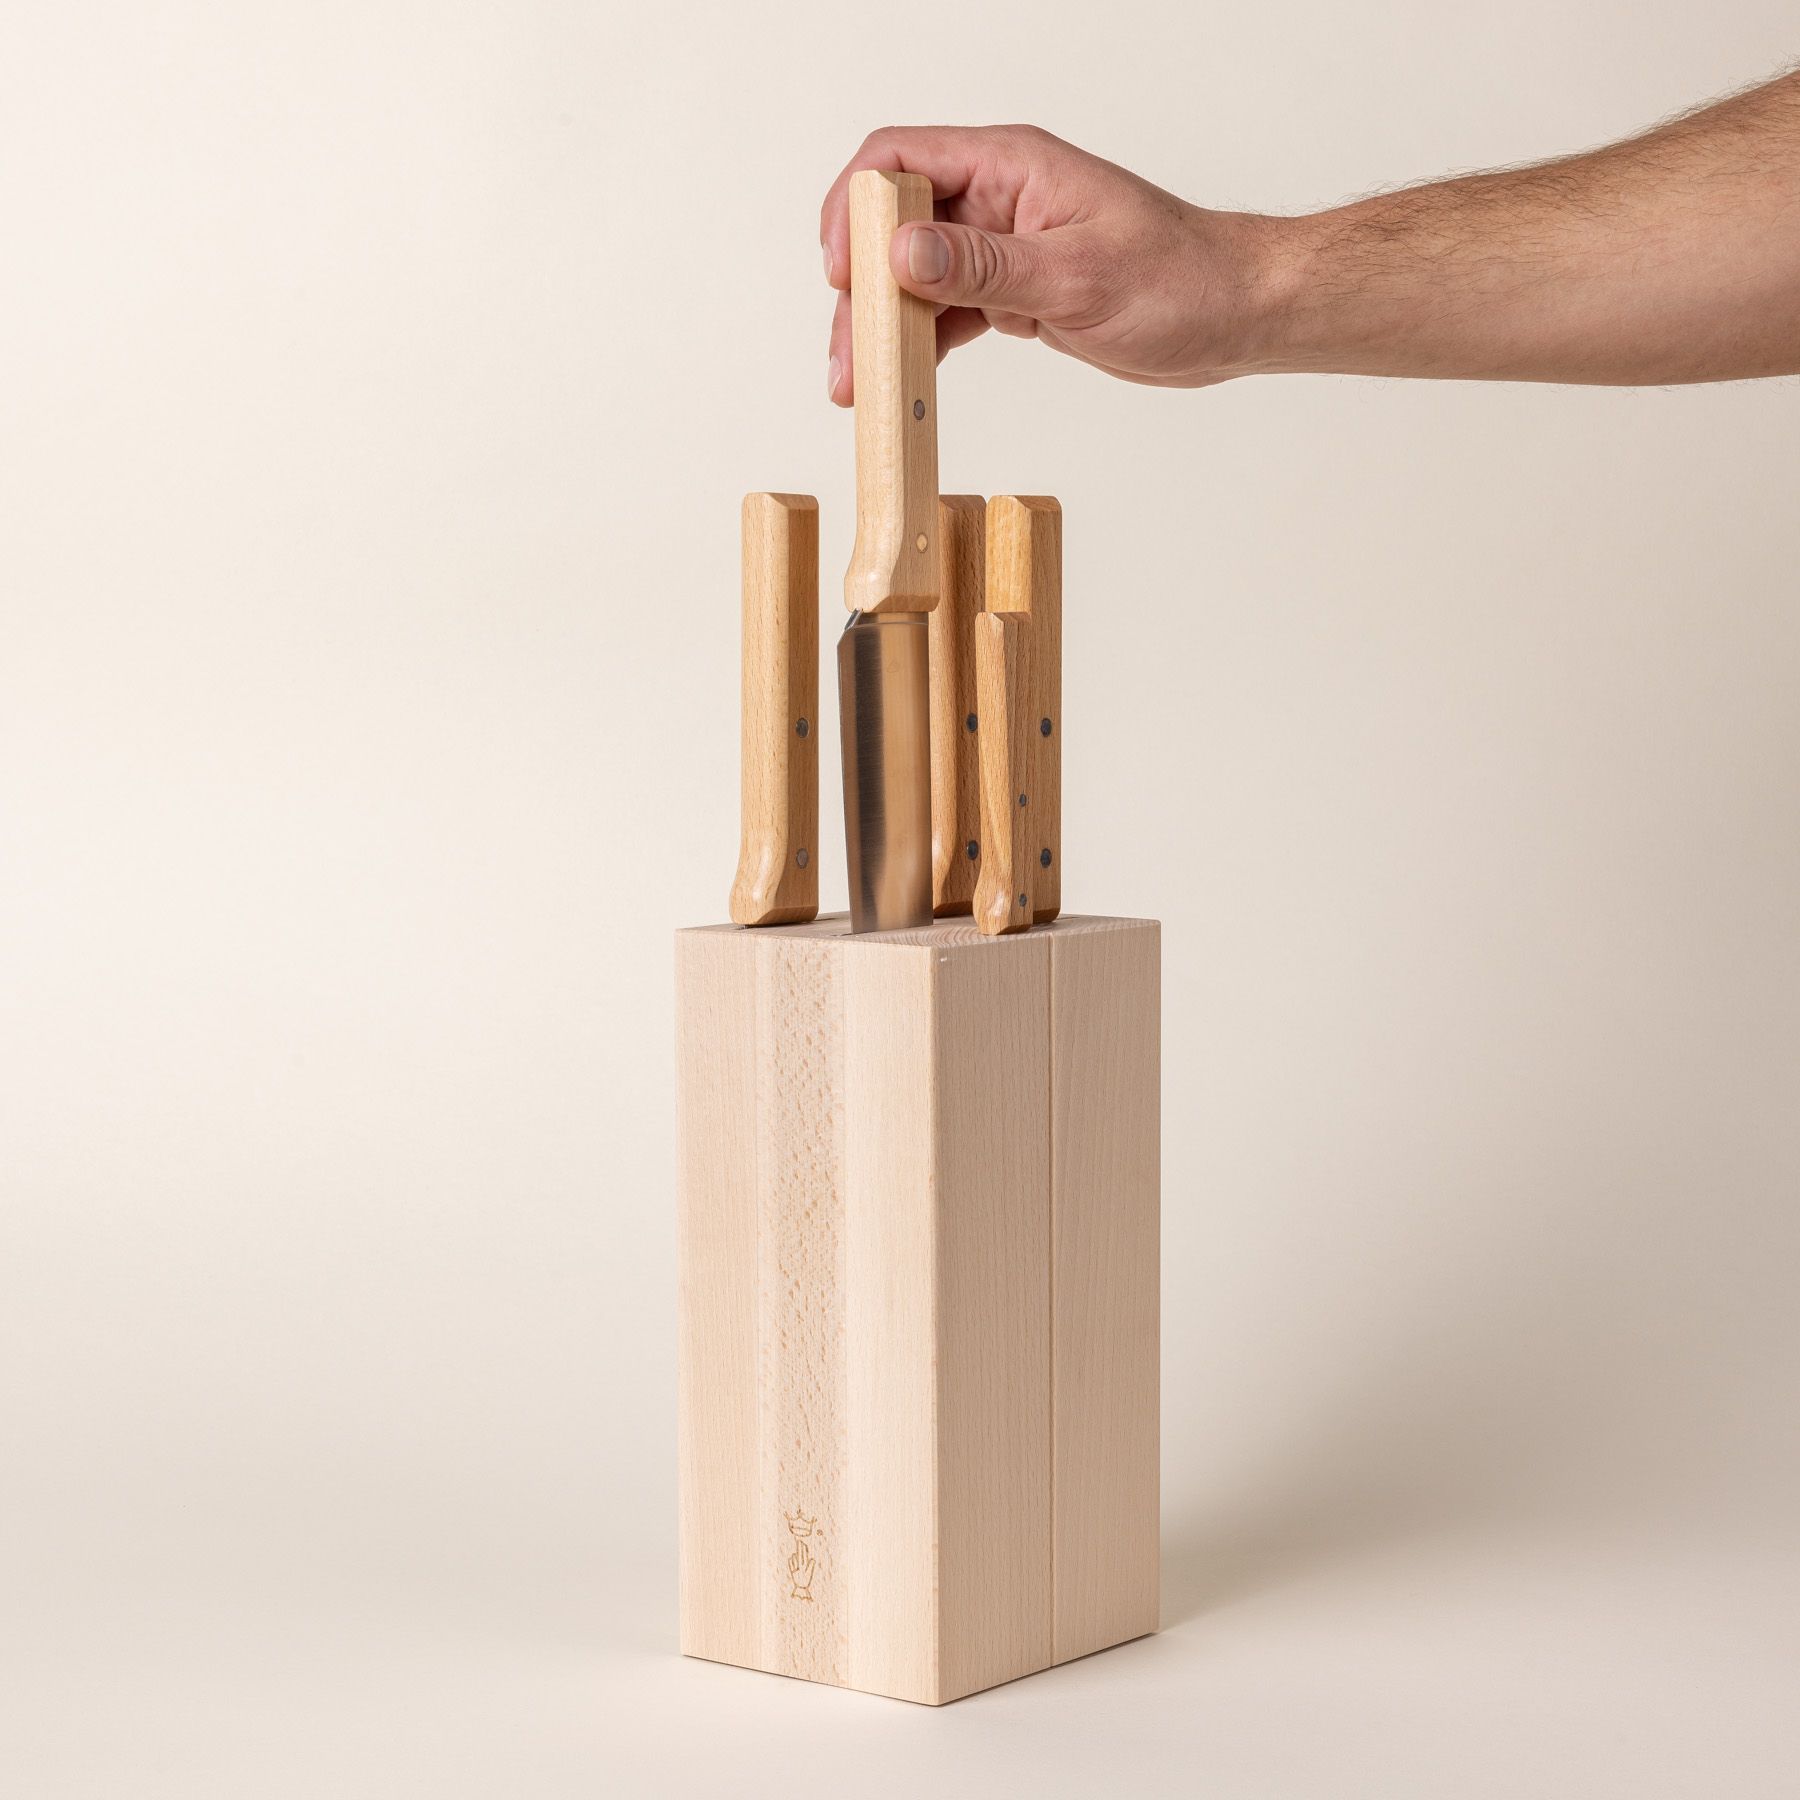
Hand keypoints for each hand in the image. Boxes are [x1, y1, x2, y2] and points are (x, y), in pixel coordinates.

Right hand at [820, 125, 1283, 401]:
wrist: (1233, 314)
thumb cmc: (1180, 281)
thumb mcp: (1077, 277)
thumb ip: (984, 267)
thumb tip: (903, 251)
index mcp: (1011, 166)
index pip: (901, 161)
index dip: (856, 211)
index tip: (842, 273)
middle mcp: (999, 198)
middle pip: (895, 227)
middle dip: (860, 289)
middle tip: (847, 358)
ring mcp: (1004, 245)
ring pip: (914, 275)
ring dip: (884, 327)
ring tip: (861, 385)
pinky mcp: (1015, 289)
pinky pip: (947, 308)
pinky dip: (920, 343)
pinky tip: (904, 380)